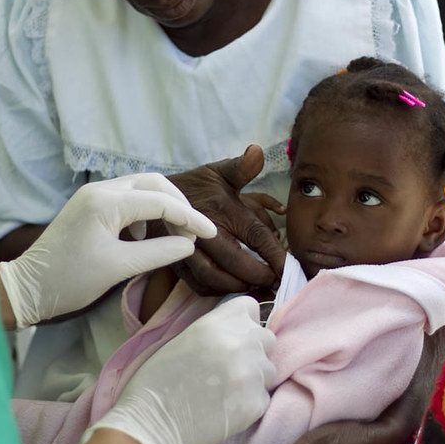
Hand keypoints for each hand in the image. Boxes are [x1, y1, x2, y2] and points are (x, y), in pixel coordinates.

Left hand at [0, 173, 217, 327]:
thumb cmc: (70, 280)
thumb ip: (158, 253)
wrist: (28, 287)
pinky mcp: (89, 205)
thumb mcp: (119, 268)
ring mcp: (92, 195)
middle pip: (153, 183)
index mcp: (106, 202)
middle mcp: (100, 190)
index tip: (211, 234)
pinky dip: (145, 211)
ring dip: (162, 205)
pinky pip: (126, 198)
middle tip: (194, 231)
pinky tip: (147, 235)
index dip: (190, 217)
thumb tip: (188, 244)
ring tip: (176, 233)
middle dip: (178, 204)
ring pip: (140, 187)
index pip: (161, 201)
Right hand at [83, 297, 276, 443]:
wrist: (151, 427)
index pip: (250, 307)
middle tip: (229, 368)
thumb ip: (215, 330)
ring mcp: (252, 374)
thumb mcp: (182, 340)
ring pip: (269, 370)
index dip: (242, 322)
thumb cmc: (155, 383)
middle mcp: (240, 343)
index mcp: (217, 323)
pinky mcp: (257, 404)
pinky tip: (226, 409)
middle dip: (253, 351)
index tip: (233, 335)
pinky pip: (264, 396)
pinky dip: (250, 403)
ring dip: (254, 378)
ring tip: (226, 392)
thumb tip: (235, 332)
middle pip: (266, 338)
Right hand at [167, 146, 287, 295]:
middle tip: (277, 282)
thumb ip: (241, 168)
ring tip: (260, 288)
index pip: (255, 236)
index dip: (275, 255)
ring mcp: (187, 252)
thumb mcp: (218, 173)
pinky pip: (200, 287)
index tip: (290, 268)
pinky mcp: (177, 266)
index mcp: (220, 211)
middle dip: (259, 277)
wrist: (154, 199)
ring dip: (240, 287)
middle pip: (236, 264)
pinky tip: (236, 289)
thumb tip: (257, 151)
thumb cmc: (194, 188)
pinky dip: (220, 292)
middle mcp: (202, 234)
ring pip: (216, 280)